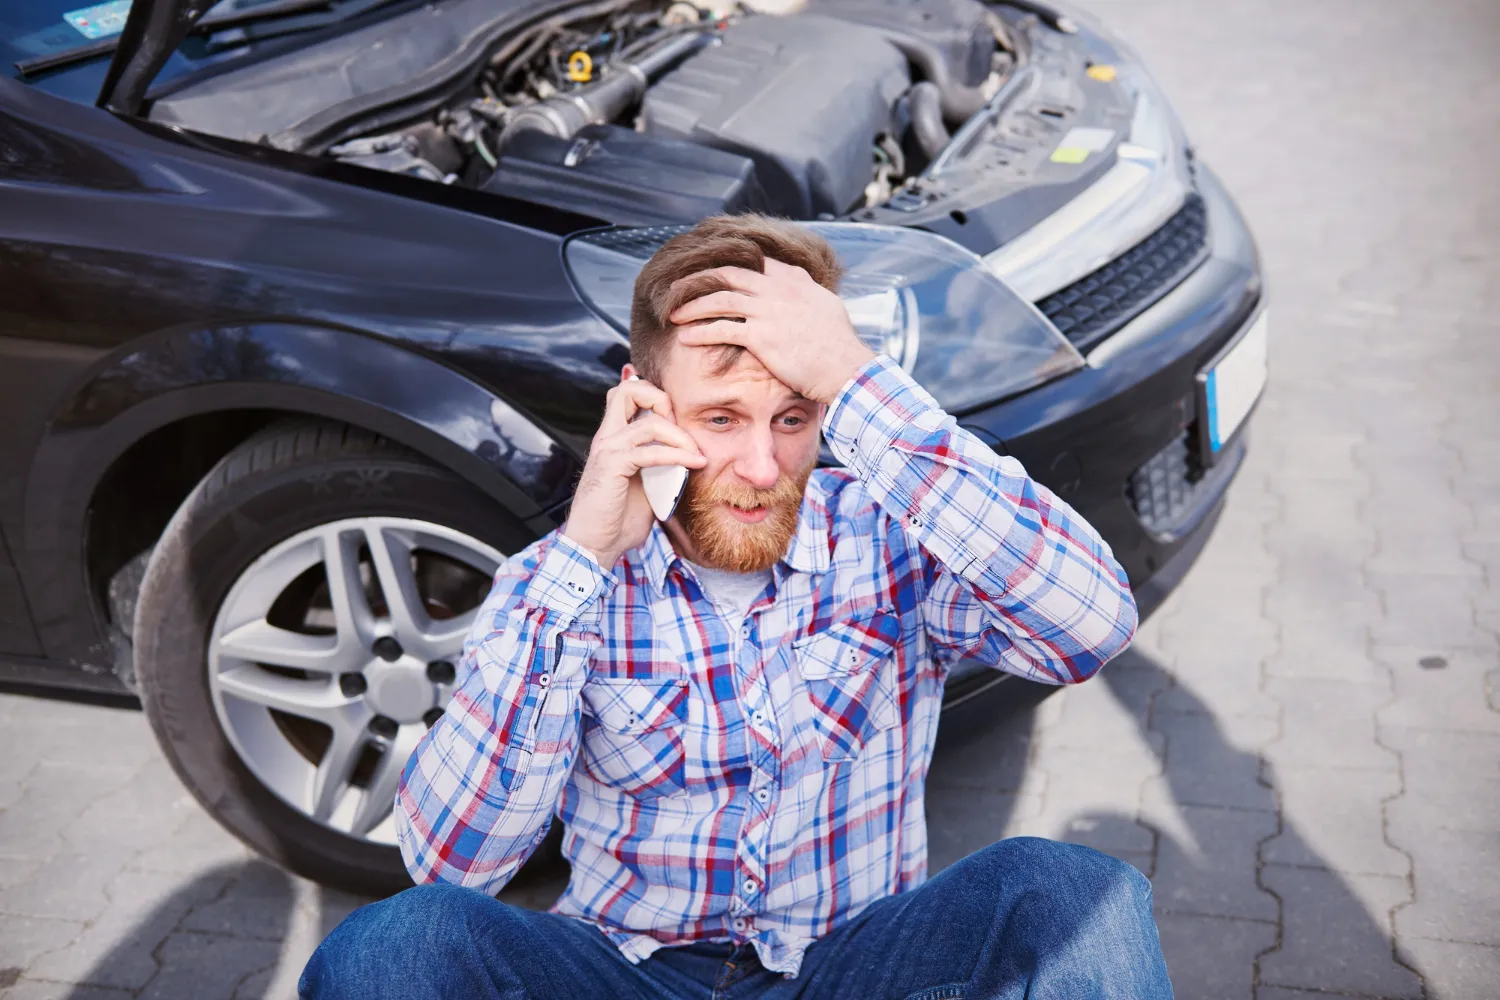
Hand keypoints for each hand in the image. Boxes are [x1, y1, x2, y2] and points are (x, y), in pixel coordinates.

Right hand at [561, 377, 705, 567]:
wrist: (596, 545)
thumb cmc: (618, 519)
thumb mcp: (646, 484)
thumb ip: (659, 464)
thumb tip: (689, 455)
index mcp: (613, 438)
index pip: (627, 394)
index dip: (655, 399)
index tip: (678, 424)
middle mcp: (607, 438)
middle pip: (627, 389)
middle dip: (660, 399)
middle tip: (681, 426)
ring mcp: (607, 450)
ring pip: (648, 421)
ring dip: (680, 436)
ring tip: (696, 454)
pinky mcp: (612, 466)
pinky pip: (650, 451)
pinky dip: (677, 455)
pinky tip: (694, 464)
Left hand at [668, 258, 876, 403]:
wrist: (846, 369)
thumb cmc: (838, 344)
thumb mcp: (825, 304)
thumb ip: (805, 289)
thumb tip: (798, 281)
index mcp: (793, 278)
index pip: (752, 261)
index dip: (725, 265)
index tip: (706, 274)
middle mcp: (778, 288)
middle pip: (728, 275)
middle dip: (699, 281)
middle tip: (680, 289)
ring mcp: (768, 310)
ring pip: (719, 299)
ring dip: (692, 306)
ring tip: (674, 314)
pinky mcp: (761, 336)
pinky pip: (721, 329)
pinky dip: (699, 332)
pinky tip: (686, 336)